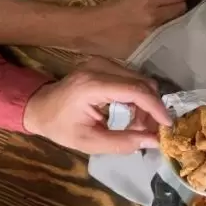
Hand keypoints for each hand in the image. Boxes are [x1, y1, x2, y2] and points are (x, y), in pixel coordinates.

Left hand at [24, 58, 171, 153]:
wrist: (39, 107)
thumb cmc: (60, 127)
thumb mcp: (89, 142)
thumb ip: (122, 142)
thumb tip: (154, 141)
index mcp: (92, 86)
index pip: (135, 90)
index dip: (155, 107)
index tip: (167, 125)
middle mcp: (99, 67)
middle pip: (142, 83)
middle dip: (152, 108)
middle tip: (150, 131)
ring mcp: (102, 62)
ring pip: (140, 80)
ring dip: (146, 103)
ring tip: (139, 125)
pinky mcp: (104, 64)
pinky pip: (132, 78)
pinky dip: (137, 97)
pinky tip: (131, 113)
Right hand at [72, 0, 189, 58]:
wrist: (93, 31)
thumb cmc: (113, 8)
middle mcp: (153, 17)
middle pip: (183, 8)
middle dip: (179, 5)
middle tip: (169, 7)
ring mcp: (154, 35)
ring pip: (179, 24)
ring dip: (175, 20)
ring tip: (165, 20)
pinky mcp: (152, 49)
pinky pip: (171, 39)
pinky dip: (169, 34)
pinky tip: (162, 33)